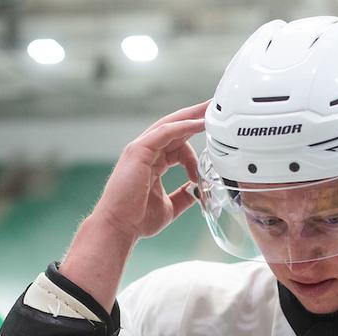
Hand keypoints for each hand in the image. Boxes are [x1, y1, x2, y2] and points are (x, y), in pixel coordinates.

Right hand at [87, 101, 207, 239]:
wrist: (120, 227)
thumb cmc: (138, 219)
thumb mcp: (170, 206)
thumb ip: (184, 196)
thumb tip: (198, 192)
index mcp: (153, 161)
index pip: (179, 142)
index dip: (198, 140)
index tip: (217, 143)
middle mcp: (147, 151)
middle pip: (176, 127)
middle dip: (196, 116)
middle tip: (215, 106)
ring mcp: (141, 149)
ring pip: (171, 125)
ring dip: (192, 116)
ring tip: (211, 110)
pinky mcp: (139, 150)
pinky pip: (165, 132)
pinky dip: (183, 126)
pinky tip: (199, 123)